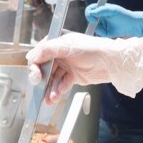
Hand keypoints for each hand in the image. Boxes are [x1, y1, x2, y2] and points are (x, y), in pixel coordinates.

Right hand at [26, 33, 142, 103]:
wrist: (112, 62)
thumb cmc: (93, 49)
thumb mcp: (68, 47)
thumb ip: (48, 50)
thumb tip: (30, 57)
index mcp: (57, 43)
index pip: (39, 55)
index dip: (35, 66)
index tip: (36, 75)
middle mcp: (60, 54)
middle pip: (45, 69)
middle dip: (42, 81)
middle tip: (41, 90)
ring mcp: (67, 66)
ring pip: (53, 79)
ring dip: (50, 89)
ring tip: (51, 99)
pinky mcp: (73, 76)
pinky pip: (62, 84)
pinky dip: (59, 89)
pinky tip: (59, 93)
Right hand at [85, 3, 142, 38]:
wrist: (133, 25)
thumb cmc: (123, 15)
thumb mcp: (113, 10)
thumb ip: (101, 10)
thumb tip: (91, 13)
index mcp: (101, 10)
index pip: (90, 9)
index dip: (89, 12)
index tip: (92, 15)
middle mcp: (101, 17)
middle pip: (90, 19)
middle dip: (91, 20)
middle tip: (95, 21)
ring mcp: (103, 25)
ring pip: (94, 27)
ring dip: (98, 27)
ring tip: (107, 27)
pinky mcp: (105, 33)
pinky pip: (99, 34)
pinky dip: (102, 32)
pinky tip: (109, 32)